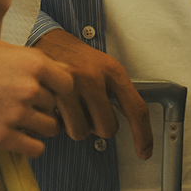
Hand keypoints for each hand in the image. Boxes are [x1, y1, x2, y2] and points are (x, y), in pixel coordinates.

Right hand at [0, 39, 71, 157]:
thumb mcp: (3, 48)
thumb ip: (33, 62)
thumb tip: (60, 72)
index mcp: (33, 63)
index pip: (68, 84)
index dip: (60, 89)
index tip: (51, 92)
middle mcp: (30, 89)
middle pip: (56, 106)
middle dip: (45, 106)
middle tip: (27, 105)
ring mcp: (16, 114)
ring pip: (49, 128)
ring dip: (40, 126)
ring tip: (23, 120)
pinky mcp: (1, 136)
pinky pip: (35, 148)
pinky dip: (32, 145)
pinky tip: (21, 137)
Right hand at [34, 28, 153, 159]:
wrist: (46, 39)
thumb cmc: (77, 57)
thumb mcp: (104, 67)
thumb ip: (116, 93)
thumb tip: (133, 127)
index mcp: (112, 71)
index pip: (136, 109)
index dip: (143, 135)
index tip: (144, 152)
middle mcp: (94, 78)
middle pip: (107, 128)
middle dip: (98, 126)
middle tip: (89, 110)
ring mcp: (71, 86)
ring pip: (81, 132)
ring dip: (77, 125)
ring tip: (72, 106)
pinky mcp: (50, 94)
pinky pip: (59, 127)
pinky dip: (58, 123)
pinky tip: (58, 107)